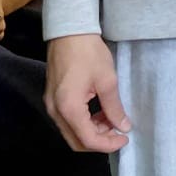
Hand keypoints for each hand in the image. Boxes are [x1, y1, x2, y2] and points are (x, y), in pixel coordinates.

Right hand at [45, 33, 130, 153]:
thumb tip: (123, 126)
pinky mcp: (52, 98)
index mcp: (69, 108)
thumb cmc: (88, 52)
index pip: (88, 139)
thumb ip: (114, 108)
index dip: (108, 144)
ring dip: (92, 132)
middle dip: (99, 141)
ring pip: (71, 132)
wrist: (69, 31)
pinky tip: (99, 113)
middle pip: (76, 141)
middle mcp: (55, 111)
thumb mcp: (107, 80)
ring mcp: (51, 105)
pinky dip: (84, 122)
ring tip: (111, 120)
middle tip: (118, 132)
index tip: (124, 139)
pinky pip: (67, 120)